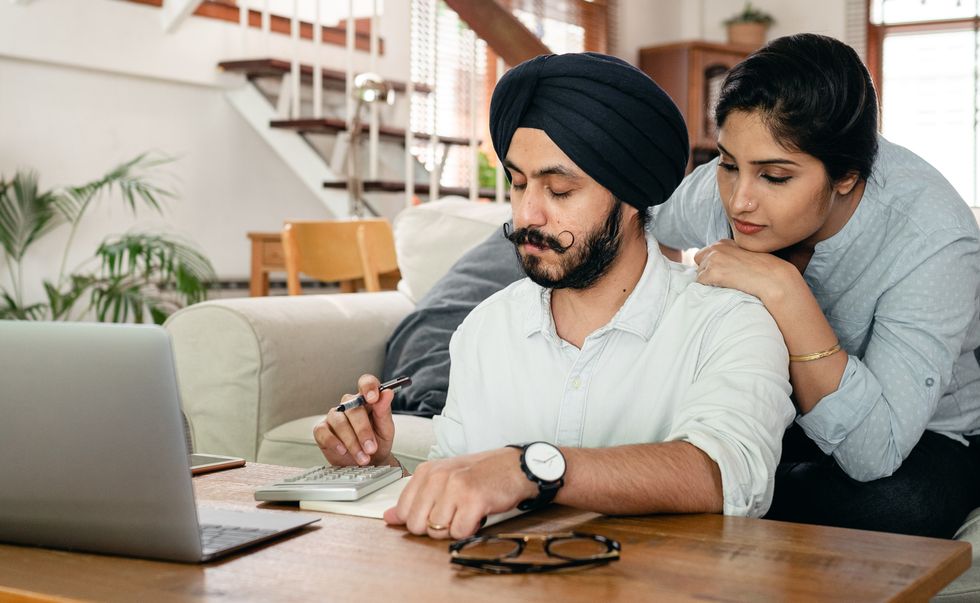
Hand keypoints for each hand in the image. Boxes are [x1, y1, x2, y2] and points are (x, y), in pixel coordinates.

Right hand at [313, 374, 396, 466]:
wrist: (370, 463)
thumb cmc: (378, 442)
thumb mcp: (386, 429)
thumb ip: (385, 411)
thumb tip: (387, 392)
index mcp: (366, 400)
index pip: (366, 383)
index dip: (368, 387)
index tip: (373, 398)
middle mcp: (349, 405)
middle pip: (353, 408)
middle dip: (363, 431)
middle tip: (371, 448)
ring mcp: (334, 416)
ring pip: (339, 422)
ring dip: (352, 442)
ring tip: (362, 457)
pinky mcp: (322, 430)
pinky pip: (323, 431)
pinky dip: (334, 442)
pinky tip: (343, 450)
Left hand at [383, 448, 536, 539]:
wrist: (514, 466)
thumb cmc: (480, 474)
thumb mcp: (443, 479)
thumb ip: (415, 498)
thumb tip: (389, 517)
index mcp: (426, 471)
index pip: (403, 510)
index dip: (419, 519)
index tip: (435, 512)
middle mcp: (437, 477)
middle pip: (417, 524)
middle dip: (435, 527)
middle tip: (453, 513)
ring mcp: (454, 488)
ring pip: (436, 531)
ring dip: (453, 528)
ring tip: (465, 511)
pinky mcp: (473, 500)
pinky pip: (458, 533)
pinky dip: (468, 529)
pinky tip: (476, 515)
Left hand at [694, 239, 793, 301]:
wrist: (772, 278)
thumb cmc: (763, 270)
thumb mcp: (744, 257)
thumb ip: (729, 257)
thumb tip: (716, 266)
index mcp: (724, 242)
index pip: (706, 252)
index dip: (713, 264)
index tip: (725, 271)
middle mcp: (716, 247)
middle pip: (698, 260)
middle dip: (706, 269)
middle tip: (724, 278)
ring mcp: (713, 259)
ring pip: (699, 273)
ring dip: (709, 280)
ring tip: (729, 283)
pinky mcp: (712, 272)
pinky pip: (700, 283)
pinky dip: (709, 287)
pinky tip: (725, 287)